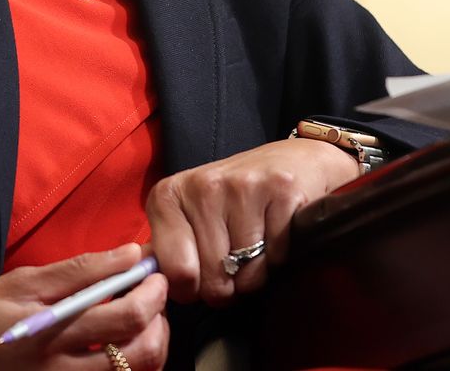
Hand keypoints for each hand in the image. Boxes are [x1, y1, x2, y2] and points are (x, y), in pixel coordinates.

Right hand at [0, 243, 167, 369]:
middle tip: (156, 291)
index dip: (151, 287)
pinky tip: (122, 345)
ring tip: (144, 318)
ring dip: (152, 342)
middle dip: (160, 315)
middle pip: (140, 349)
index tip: (152, 267)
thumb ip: (76, 270)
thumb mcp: (19, 283)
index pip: (124, 310)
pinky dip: (129, 365)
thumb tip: (128, 252)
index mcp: (54, 330)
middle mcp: (64, 368)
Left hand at [146, 139, 359, 307]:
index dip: (192, 289)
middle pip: (213, 277)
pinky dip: (279, 257)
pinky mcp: (281, 190)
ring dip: (255, 274)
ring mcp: (242, 186)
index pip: (176, 272)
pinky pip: (277, 257)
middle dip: (227, 286)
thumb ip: (168, 250)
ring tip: (256, 247)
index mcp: (169, 195)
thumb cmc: (234, 199)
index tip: (202, 278)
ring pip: (247, 272)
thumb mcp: (190, 217)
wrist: (293, 160)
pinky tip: (276, 233)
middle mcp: (202, 186)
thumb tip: (156, 287)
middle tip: (234, 265)